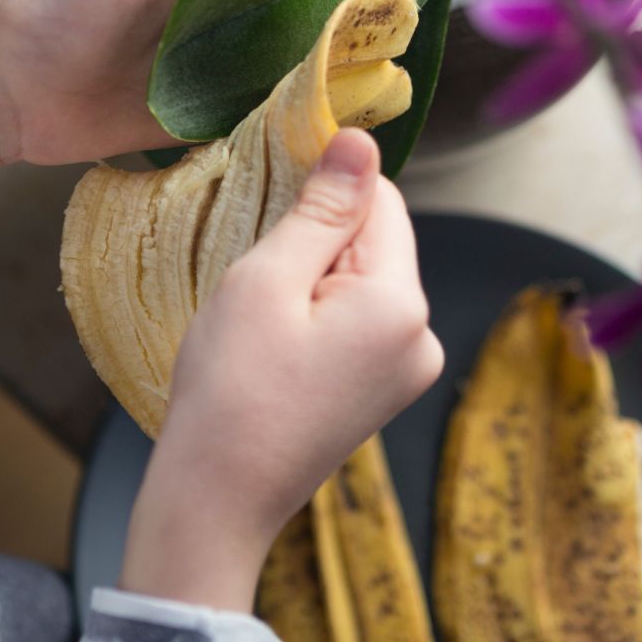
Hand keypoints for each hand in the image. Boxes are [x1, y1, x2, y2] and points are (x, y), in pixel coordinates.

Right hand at [117, 130, 443, 613]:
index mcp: (402, 304)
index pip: (380, 199)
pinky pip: (358, 321)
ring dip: (313, 281)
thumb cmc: (232, 390)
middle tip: (260, 287)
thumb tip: (360, 141)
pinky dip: (318, 316)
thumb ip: (321, 208)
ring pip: (363, 280)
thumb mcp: (268, 279)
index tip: (270, 216)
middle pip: (376, 240)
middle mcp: (423, 336)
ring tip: (265, 325)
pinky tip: (278, 347)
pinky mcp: (384, 392)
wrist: (219, 500)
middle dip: (316, 243)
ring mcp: (407, 370)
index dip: (323, 194)